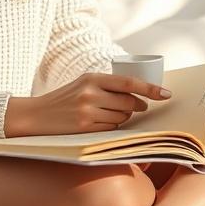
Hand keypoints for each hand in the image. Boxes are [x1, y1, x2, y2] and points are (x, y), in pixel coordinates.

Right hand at [4, 73, 171, 136]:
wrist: (37, 115)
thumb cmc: (64, 99)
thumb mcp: (83, 84)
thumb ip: (107, 86)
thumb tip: (138, 95)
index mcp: (92, 77)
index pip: (129, 82)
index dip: (150, 89)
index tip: (166, 94)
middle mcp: (91, 92)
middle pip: (129, 102)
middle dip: (137, 106)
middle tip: (137, 106)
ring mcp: (88, 111)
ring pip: (122, 116)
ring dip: (123, 117)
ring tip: (108, 113)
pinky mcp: (86, 127)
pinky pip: (112, 128)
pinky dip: (112, 126)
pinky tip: (100, 122)